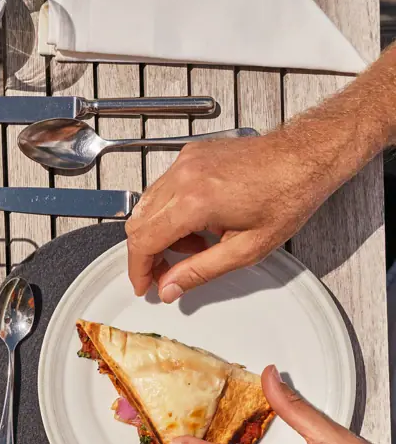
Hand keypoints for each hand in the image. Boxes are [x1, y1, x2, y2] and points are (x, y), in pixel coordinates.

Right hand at [124, 132, 342, 301]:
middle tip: (166, 272)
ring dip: (158, 232)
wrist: (306, 157)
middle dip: (146, 253)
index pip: (143, 242)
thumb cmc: (287, 197)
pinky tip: (197, 221)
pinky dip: (169, 210)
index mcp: (194, 202)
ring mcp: (184, 162)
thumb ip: (200, 271)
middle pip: (137, 223)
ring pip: (146, 205)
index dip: (138, 269)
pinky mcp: (190, 155)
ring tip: (194, 244)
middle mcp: (183, 177)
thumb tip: (169, 288)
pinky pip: (162, 188)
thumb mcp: (247, 249)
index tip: (143, 284)